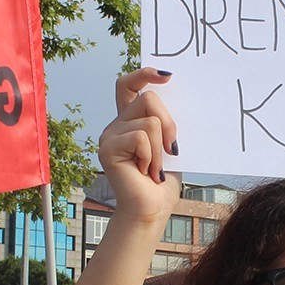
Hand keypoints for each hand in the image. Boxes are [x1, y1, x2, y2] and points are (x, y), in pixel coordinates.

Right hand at [98, 68, 180, 220]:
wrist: (151, 209)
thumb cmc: (163, 181)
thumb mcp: (170, 145)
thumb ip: (166, 122)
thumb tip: (177, 97)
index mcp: (130, 120)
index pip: (128, 85)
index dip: (144, 74)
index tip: (167, 76)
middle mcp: (116, 124)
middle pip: (148, 99)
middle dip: (169, 124)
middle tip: (171, 151)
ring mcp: (109, 135)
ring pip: (149, 121)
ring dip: (161, 150)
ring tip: (154, 169)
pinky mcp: (107, 148)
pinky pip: (141, 137)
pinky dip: (152, 157)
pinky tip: (145, 172)